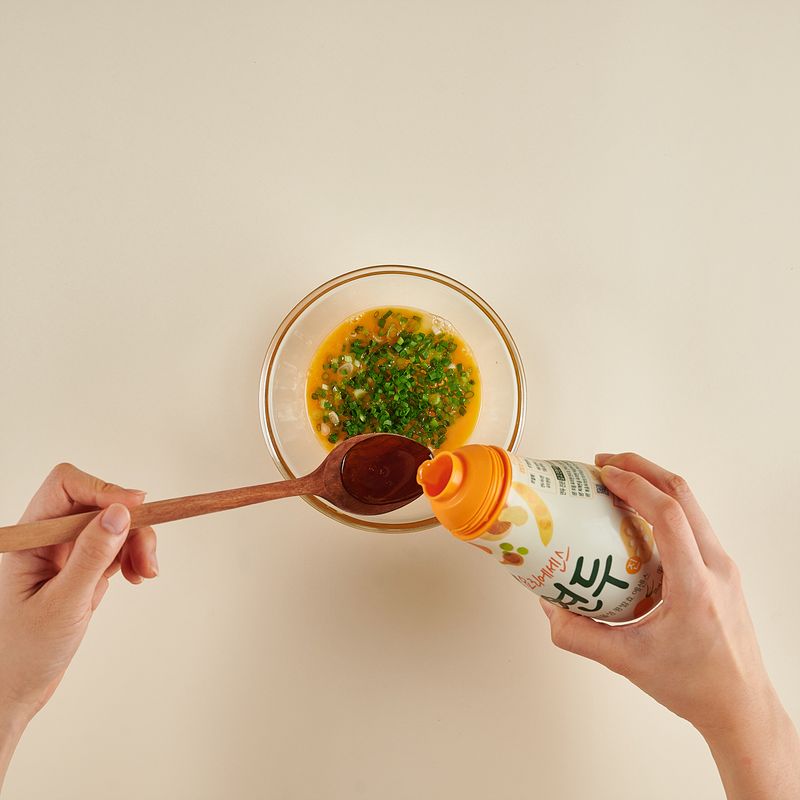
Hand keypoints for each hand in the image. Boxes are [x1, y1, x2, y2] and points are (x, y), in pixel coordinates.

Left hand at [0, 463, 157, 723]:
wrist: (16, 690)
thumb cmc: (25, 653)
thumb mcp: (63, 604)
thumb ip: (91, 556)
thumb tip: (120, 512)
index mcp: (30, 540)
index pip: (66, 487)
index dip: (102, 488)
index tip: (135, 507)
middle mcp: (48, 539)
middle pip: (98, 503)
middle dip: (129, 522)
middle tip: (147, 555)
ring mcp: (68, 553)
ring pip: (114, 524)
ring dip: (137, 541)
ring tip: (145, 573)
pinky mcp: (84, 568)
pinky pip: (117, 546)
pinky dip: (134, 555)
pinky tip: (137, 577)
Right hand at [539, 452, 798, 799]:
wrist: (740, 706)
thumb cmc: (694, 686)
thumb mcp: (626, 661)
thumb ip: (578, 635)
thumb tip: (548, 605)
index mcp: (695, 585)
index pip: (669, 515)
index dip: (634, 485)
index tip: (603, 473)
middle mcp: (716, 568)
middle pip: (684, 494)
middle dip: (642, 468)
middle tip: (605, 462)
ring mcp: (724, 567)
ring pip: (693, 504)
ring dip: (655, 483)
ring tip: (619, 480)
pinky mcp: (722, 571)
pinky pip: (694, 523)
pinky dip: (665, 505)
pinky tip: (638, 517)